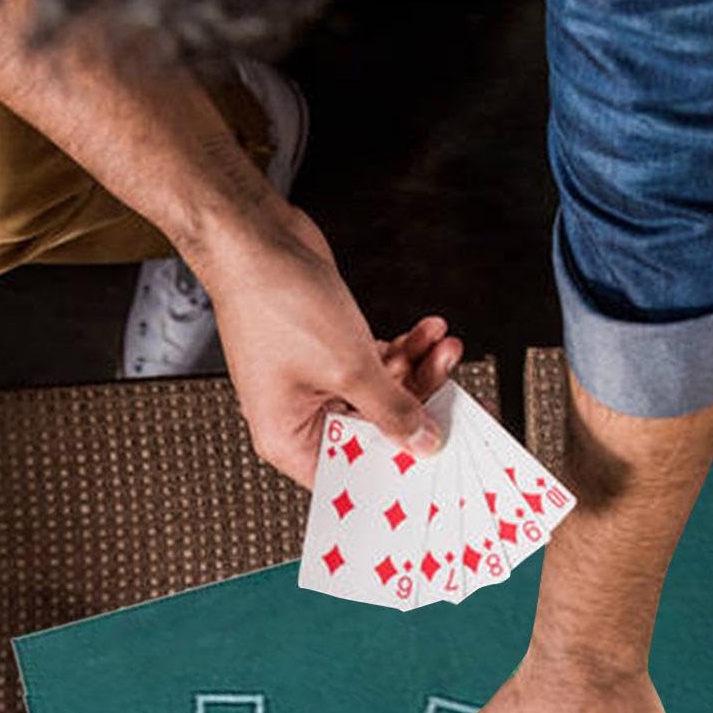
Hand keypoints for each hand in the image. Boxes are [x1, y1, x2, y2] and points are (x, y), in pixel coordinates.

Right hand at [195, 205, 462, 487]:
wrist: (253, 235)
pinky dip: (405, 348)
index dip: (397, 471)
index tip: (439, 464)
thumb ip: (391, 409)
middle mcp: (299, 416)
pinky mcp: (329, 352)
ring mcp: (315, 383)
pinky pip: (377, 364)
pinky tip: (429, 333)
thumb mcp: (348, 367)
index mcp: (287, 438)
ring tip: (445, 349)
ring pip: (382, 394)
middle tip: (459, 400)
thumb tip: (423, 441)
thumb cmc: (273, 300)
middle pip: (375, 434)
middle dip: (419, 408)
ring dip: (419, 370)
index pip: (352, 477)